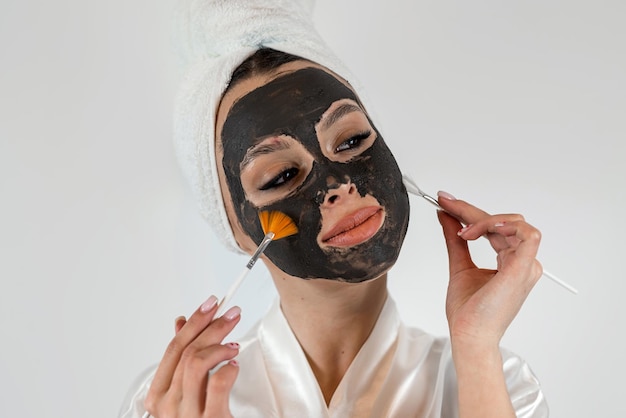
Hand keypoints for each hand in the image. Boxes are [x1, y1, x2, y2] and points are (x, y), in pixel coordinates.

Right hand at [144, 296, 241, 417]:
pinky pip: (217, 383)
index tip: (211, 304)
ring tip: (234, 343)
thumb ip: (182, 360)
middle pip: (186, 351)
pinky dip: (228, 368)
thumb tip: (180, 323)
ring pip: (197, 362)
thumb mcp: (187, 392)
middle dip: (210, 326)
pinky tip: (235, 364)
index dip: (193, 322)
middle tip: (231, 313)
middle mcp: (168, 406)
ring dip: (219, 344)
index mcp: (159, 396)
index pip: (173, 348)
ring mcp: (188, 416)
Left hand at [436, 191, 542, 347]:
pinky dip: (505, 226)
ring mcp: (525, 266)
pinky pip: (528, 235)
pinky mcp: (523, 270)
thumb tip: (446, 215)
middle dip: (470, 210)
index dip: (470, 211)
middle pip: (501, 222)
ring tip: (462, 232)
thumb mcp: (458, 264)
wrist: (468, 335)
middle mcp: (522, 262)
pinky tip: (481, 228)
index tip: (445, 201)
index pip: (494, 228)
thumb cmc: (468, 311)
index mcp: (510, 262)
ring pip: (513, 223)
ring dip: (484, 219)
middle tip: (445, 202)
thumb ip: (455, 238)